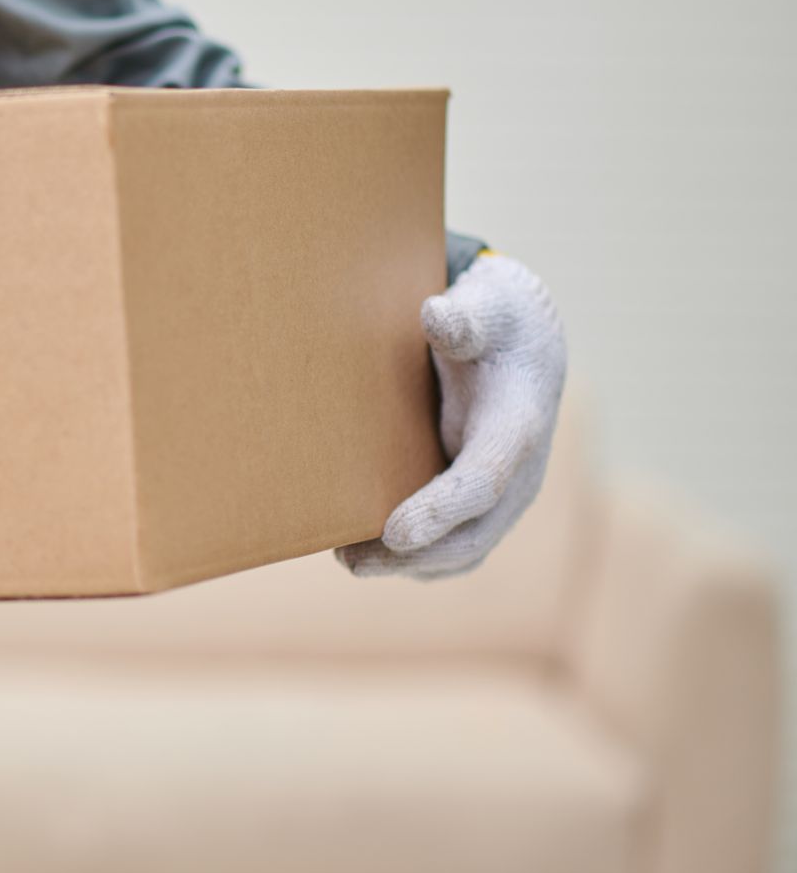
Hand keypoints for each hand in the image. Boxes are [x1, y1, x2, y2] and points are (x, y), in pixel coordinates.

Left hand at [338, 252, 566, 579]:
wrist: (525, 345)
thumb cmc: (498, 322)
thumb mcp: (487, 306)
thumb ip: (464, 317)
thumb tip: (436, 314)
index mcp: (518, 426)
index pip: (484, 480)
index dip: (441, 510)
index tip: (394, 532)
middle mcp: (519, 474)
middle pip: (475, 534)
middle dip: (415, 555)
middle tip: (350, 560)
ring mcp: (504, 496)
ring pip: (464, 552)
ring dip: (408, 566)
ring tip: (347, 559)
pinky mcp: (482, 505)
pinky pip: (453, 547)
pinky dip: (413, 559)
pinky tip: (363, 551)